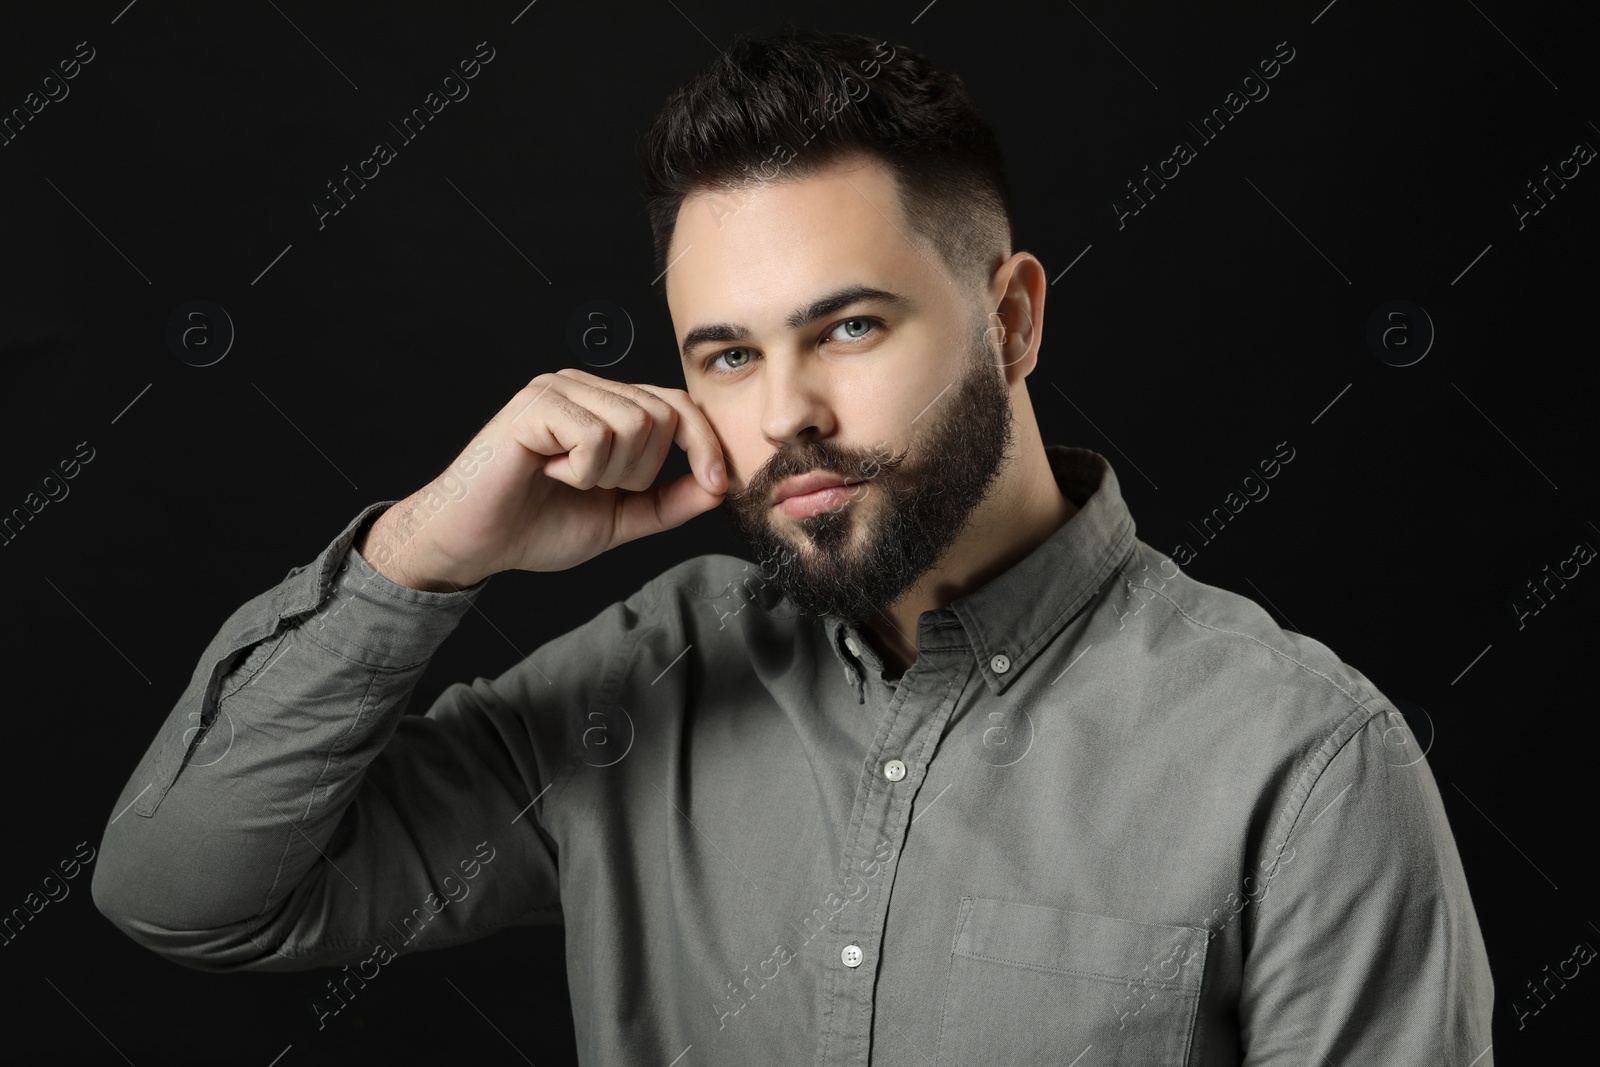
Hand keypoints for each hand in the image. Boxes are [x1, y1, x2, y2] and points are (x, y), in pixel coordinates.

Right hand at [360, 369, 725, 589]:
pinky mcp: (536, 403)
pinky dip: (582, 470)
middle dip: (641, 470)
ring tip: (566, 480)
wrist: (473, 543)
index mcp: (605, 405)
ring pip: (634, 424)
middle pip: (662, 415)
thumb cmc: (535, 525)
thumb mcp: (620, 518)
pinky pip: (597, 434)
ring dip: (608, 472)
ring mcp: (559, 388)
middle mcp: (584, 386)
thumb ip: (668, 502)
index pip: (677, 405)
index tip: (716, 485)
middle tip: (591, 487)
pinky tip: (547, 472)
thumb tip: (718, 487)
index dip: (704, 444)